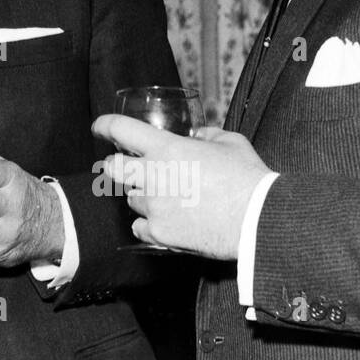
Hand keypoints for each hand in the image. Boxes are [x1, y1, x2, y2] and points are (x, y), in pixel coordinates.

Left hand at [91, 116, 269, 259]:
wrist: (259, 220)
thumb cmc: (248, 178)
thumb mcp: (230, 143)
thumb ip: (208, 136)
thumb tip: (198, 136)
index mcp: (167, 148)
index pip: (121, 129)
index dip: (105, 125)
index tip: (100, 127)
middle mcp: (153, 176)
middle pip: (112, 168)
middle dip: (117, 165)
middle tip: (130, 167)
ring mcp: (154, 207)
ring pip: (131, 199)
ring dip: (143, 196)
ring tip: (169, 199)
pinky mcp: (159, 233)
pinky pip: (139, 227)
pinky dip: (148, 224)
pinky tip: (166, 220)